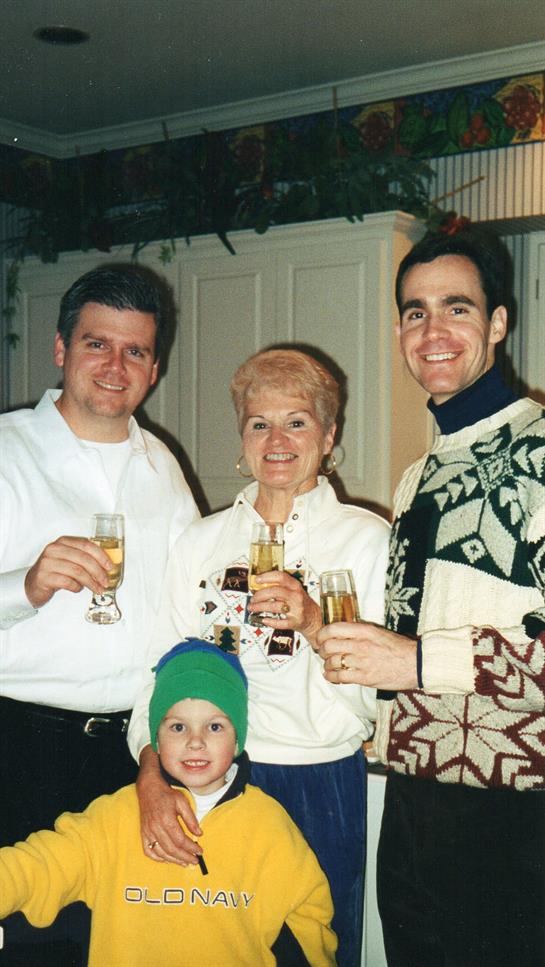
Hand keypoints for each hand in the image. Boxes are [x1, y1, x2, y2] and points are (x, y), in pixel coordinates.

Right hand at [24, 536, 112, 607]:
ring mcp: (47, 562)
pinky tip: (78, 589)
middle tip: (105, 581)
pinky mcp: (44, 577)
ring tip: (97, 589)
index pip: (86, 544)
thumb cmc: (55, 571)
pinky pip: (67, 582)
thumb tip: (107, 566)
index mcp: (63, 541)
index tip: (110, 566)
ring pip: (77, 571)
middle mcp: (54, 549)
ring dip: (91, 582)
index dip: (101, 556)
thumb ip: (85, 558)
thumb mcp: (69, 560)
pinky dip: (77, 587)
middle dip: (98, 571)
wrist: (32, 584)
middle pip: (83, 558)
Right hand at [136, 746, 202, 865]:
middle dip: (185, 857)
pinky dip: (158, 858)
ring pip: (161, 853)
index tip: (200, 851)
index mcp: (167, 819)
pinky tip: (168, 859)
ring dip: (174, 860)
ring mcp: (148, 832)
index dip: (191, 848)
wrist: (148, 789)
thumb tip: (199, 834)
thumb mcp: (182, 802)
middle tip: (195, 861)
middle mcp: (156, 828)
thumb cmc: (167, 794)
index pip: (181, 840)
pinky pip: (149, 851)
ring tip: (185, 863)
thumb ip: (191, 819)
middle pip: (171, 849)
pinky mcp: (143, 834)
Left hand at [249, 571, 322, 643]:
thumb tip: (259, 585)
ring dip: (260, 607)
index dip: (267, 577)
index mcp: (295, 586)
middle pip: (275, 592)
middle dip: (260, 595)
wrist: (314, 619)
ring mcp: (296, 610)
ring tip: (253, 608)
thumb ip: (280, 586)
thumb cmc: (301, 603)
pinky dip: (270, 621)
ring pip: (275, 607)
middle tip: (252, 599)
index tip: (257, 580)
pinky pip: (280, 622)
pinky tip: (264, 620)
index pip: (280, 577)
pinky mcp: (295, 622)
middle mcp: (297, 596)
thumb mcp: (294, 590)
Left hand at [317, 621, 418, 690]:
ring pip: (332, 662)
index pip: (333, 628)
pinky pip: (339, 677)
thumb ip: (359, 632)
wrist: (416, 664)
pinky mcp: (364, 678)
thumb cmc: (398, 647)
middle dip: (322, 650)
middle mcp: (361, 644)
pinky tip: (330, 676)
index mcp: (364, 630)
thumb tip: (340, 634)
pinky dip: (330, 677)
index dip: (322, 634)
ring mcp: (362, 662)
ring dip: (327, 664)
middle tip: (324, 653)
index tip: (320, 638)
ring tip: (329, 665)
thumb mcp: (378, 632)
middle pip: (328, 646)